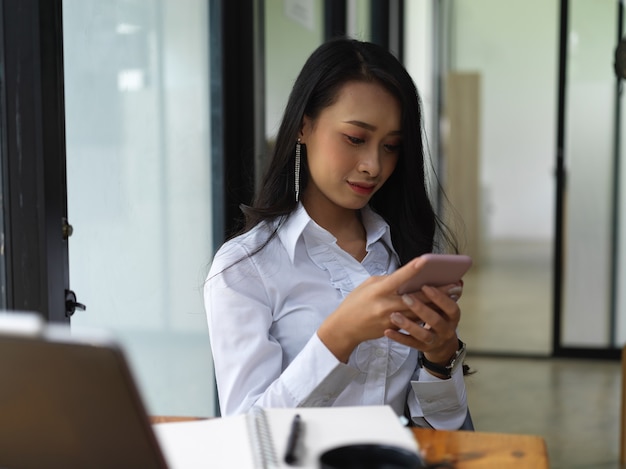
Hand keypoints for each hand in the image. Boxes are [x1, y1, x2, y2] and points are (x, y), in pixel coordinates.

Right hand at [317, 258, 451, 362]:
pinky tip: (439, 309)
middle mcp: (386, 305)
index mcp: (379, 290)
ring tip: (452, 295)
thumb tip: (407, 278)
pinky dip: (426, 315)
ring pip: (419, 311)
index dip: (413, 268)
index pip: (399, 277)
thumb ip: (388, 281)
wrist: (344, 328)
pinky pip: (413, 322)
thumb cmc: (355, 303)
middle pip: (417, 297)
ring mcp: (390, 319)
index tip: (427, 259)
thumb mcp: (368, 285)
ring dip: (437, 303)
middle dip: (437, 290)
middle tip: (455, 283)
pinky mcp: (393, 329)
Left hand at [383, 284, 461, 371]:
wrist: (441, 344)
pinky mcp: (422, 347)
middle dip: (421, 308)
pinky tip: (387, 331)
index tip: (425, 286)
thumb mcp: (443, 306)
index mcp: (453, 316)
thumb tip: (436, 270)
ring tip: (393, 315)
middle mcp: (446, 329)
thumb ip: (439, 293)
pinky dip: (399, 337)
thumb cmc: (439, 315)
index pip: (451, 307)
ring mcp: (435, 340)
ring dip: (408, 325)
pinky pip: (410, 343)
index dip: (439, 298)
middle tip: (405, 297)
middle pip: (435, 320)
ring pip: (422, 334)